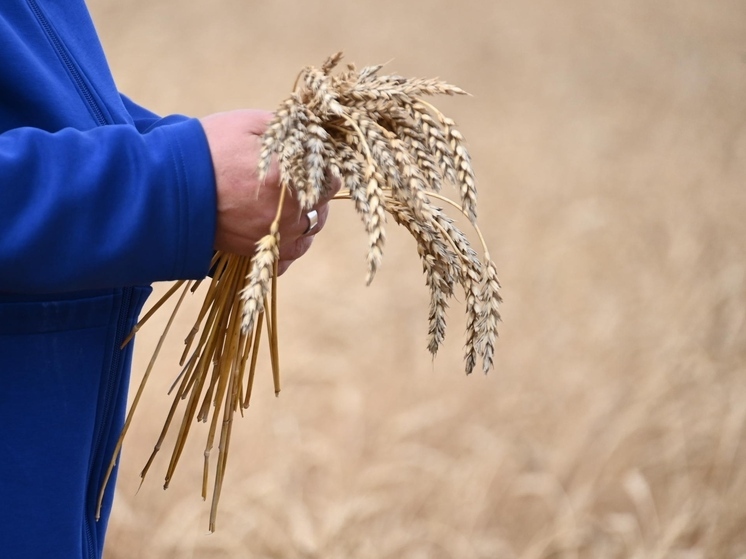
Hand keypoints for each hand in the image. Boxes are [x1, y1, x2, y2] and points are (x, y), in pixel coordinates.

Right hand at [200, 110, 338, 273]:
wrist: (165, 185)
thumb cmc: (207, 148)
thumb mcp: (249, 124)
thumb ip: (288, 128)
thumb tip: (312, 132)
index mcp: (289, 180)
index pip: (331, 181)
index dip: (327, 170)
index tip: (317, 163)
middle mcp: (286, 215)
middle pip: (321, 210)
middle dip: (316, 194)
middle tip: (302, 181)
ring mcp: (271, 238)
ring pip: (307, 235)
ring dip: (305, 220)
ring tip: (291, 204)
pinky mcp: (254, 253)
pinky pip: (285, 258)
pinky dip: (288, 246)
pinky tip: (282, 230)